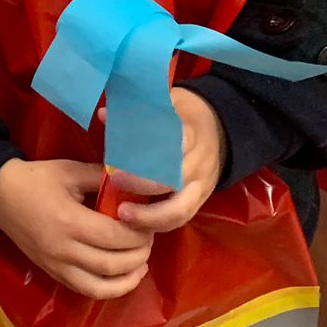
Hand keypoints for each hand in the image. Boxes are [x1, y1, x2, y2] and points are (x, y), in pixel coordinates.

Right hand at [0, 158, 153, 299]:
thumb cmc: (36, 179)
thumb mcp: (71, 170)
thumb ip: (103, 178)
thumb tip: (135, 182)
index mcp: (70, 221)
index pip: (115, 237)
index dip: (139, 234)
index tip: (151, 223)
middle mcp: (64, 250)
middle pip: (113, 265)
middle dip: (139, 255)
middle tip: (150, 240)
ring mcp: (57, 266)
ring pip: (101, 287)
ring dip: (128, 280)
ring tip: (142, 264)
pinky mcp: (53, 274)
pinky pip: (86, 290)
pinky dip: (109, 289)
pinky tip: (123, 277)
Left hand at [111, 88, 225, 233]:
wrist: (222, 129)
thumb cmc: (185, 114)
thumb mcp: (167, 102)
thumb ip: (137, 109)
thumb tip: (103, 115)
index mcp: (190, 133)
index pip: (174, 144)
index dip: (149, 152)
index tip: (122, 156)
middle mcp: (197, 162)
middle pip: (175, 180)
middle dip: (143, 186)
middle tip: (115, 182)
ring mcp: (201, 185)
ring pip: (181, 209)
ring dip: (151, 216)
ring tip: (124, 215)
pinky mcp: (200, 201)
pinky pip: (182, 219)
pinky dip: (158, 224)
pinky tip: (135, 224)